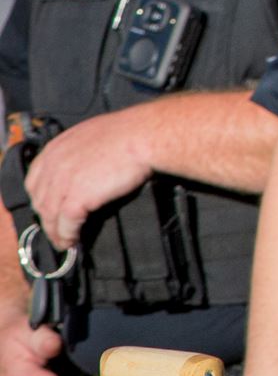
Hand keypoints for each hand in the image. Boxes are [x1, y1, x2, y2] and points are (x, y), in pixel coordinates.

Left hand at [25, 111, 151, 248]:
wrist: (143, 136)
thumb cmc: (129, 132)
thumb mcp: (92, 135)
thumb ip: (79, 152)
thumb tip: (84, 168)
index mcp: (55, 148)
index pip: (35, 180)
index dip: (41, 198)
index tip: (49, 208)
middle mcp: (53, 166)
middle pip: (40, 201)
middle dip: (47, 218)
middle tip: (56, 229)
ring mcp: (62, 183)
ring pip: (50, 216)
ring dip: (55, 233)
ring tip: (64, 242)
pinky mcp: (76, 199)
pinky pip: (66, 225)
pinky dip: (67, 236)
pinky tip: (73, 242)